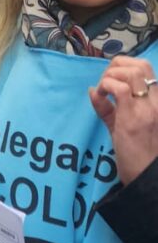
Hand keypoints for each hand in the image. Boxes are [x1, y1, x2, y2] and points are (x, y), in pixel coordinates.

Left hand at [90, 57, 157, 184]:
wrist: (145, 178)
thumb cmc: (136, 155)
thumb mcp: (122, 126)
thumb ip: (108, 108)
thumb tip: (91, 90)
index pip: (147, 68)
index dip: (125, 66)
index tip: (111, 78)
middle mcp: (157, 103)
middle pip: (141, 64)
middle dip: (117, 65)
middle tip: (105, 82)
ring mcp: (147, 109)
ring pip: (132, 72)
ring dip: (111, 75)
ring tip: (103, 90)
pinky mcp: (134, 119)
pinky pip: (118, 88)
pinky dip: (106, 86)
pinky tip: (100, 95)